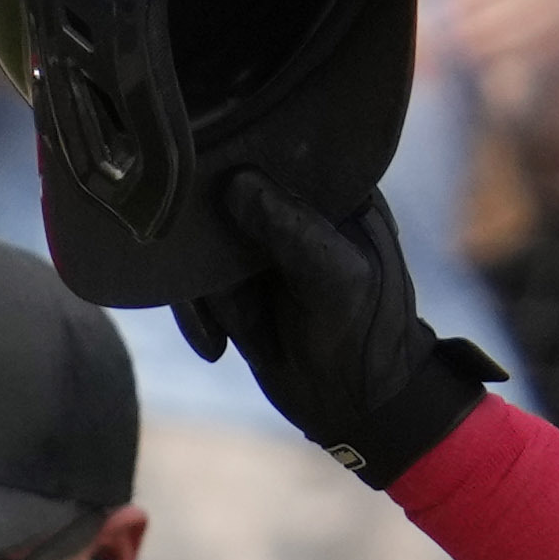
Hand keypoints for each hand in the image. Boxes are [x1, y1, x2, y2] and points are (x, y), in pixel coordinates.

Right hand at [183, 165, 498, 486]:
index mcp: (329, 191)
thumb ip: (295, 232)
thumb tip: (236, 183)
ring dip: (209, 294)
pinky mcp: (233, 283)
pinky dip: (197, 316)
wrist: (358, 409)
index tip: (210, 177)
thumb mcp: (338, 281)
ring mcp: (256, 246)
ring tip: (246, 331)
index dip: (236, 159)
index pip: (272, 151)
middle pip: (218, 193)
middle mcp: (288, 209)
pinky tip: (217, 346)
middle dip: (209, 242)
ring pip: (198, 242)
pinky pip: (192, 283)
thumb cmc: (366, 336)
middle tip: (230, 287)